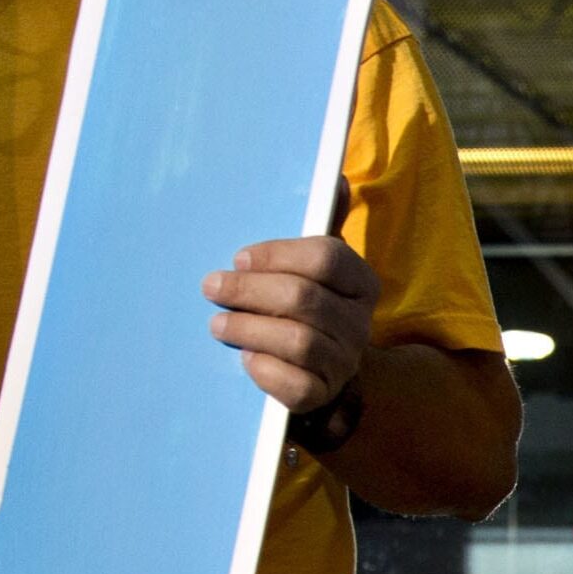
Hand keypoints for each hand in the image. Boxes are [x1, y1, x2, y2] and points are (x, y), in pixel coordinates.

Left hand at [203, 232, 377, 413]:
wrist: (323, 370)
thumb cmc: (307, 304)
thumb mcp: (316, 265)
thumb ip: (324, 222)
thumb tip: (335, 178)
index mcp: (361, 282)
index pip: (326, 257)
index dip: (277, 255)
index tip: (239, 257)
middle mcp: (360, 323)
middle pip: (304, 298)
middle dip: (249, 290)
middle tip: (212, 286)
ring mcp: (344, 362)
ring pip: (297, 341)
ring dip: (248, 329)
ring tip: (217, 323)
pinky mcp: (323, 395)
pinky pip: (295, 385)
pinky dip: (265, 370)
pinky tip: (246, 358)